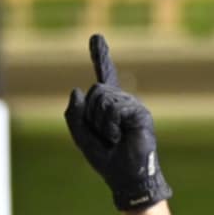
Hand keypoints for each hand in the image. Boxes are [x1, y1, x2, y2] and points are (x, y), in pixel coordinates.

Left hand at [64, 34, 171, 211]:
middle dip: (89, 117)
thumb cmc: (106, 160)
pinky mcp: (139, 112)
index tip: (95, 37)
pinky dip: (109, 126)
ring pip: (101, 98)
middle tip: (104, 136)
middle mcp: (120, 101)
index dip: (100, 56)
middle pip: (94, 92)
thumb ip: (74, 115)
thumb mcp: (81, 138)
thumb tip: (76, 89)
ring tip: (113, 138)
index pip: (104, 76)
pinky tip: (119, 137)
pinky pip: (112, 109)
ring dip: (99, 123)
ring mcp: (131, 105)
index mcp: (107, 106)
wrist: (126, 177)